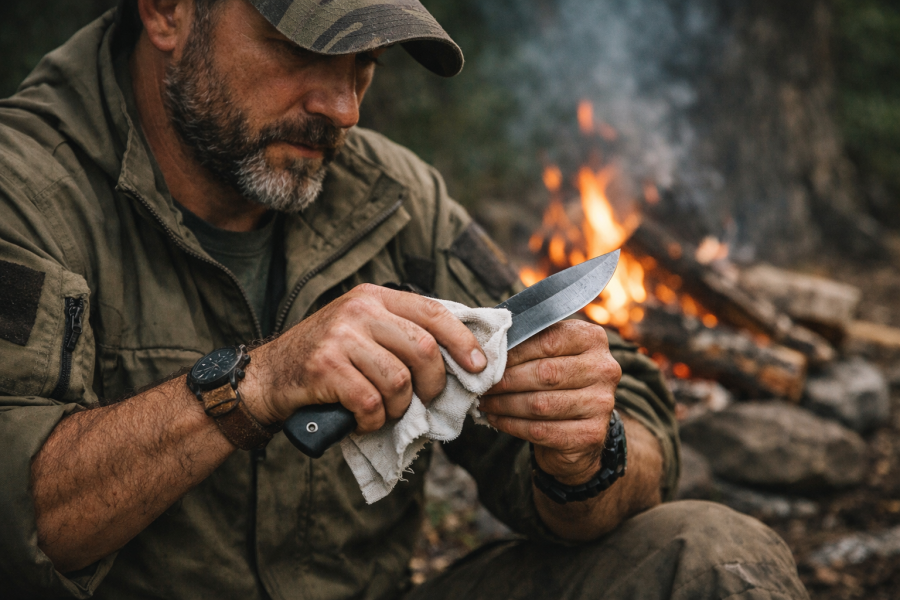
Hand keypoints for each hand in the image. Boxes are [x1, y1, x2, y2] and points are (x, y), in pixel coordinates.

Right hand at [241, 284, 486, 431]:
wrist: (268, 376)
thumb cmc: (326, 359)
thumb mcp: (362, 330)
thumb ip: (401, 334)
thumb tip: (459, 357)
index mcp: (375, 297)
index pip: (434, 311)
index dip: (463, 341)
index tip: (479, 366)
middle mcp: (359, 310)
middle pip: (424, 349)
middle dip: (434, 384)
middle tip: (425, 400)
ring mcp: (341, 337)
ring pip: (400, 381)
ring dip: (399, 408)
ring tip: (385, 411)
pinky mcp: (325, 367)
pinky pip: (371, 403)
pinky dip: (373, 421)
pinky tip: (363, 420)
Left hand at [479, 320, 621, 484]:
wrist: (578, 429)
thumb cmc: (556, 382)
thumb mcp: (549, 355)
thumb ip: (528, 344)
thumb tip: (487, 344)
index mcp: (592, 339)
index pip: (548, 340)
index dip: (514, 352)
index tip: (487, 359)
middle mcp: (604, 369)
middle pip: (545, 373)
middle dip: (506, 380)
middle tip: (480, 383)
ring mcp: (602, 403)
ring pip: (540, 404)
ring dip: (504, 404)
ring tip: (483, 402)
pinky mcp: (591, 434)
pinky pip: (542, 430)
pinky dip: (512, 425)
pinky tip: (496, 419)